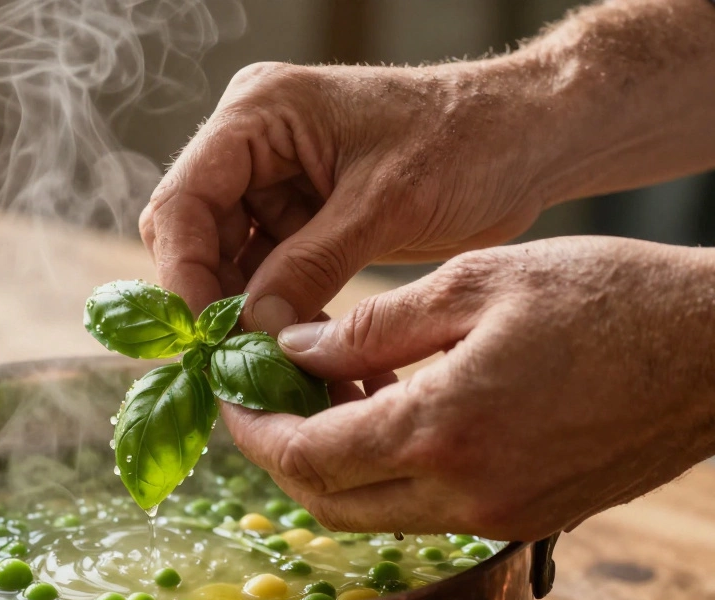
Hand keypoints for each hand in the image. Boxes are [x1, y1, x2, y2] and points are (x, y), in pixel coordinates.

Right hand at [139, 59, 545, 329]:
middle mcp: (254, 143)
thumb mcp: (386, 204)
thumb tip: (251, 331)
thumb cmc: (469, 141)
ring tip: (275, 370)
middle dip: (213, 301)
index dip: (184, 274)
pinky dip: (279, 315)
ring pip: (228, 264)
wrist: (530, 138)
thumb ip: (310, 265)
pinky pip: (268, 275)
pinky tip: (300, 355)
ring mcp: (276, 182)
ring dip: (247, 318)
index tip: (206, 339)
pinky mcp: (302, 217)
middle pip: (195, 234)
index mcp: (260, 113)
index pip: (184, 200)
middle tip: (238, 364)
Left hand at [223, 238, 714, 539]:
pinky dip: (389, 470)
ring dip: (335, 461)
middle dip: (281, 452)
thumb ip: (371, 327)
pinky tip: (394, 409)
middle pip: (328, 501)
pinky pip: (427, 509)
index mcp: (442, 430)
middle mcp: (465, 493)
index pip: (305, 456)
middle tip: (264, 396)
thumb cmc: (607, 298)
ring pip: (375, 511)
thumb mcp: (475, 284)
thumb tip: (294, 348)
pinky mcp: (527, 518)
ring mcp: (499, 515)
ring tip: (332, 389)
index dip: (252, 428)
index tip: (231, 393)